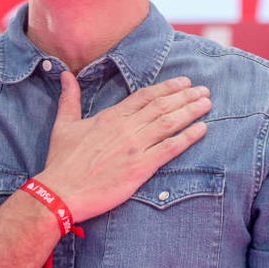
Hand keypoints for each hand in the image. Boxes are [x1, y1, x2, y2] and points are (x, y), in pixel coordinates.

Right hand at [34, 72, 210, 221]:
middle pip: (162, 106)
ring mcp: (135, 147)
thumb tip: (66, 75)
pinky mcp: (141, 167)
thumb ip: (69, 98)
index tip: (184, 82)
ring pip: (170, 123)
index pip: (145, 96)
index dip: (167, 87)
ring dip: (191, 111)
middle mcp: (126, 128)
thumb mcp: (64, 124)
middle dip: (186, 96)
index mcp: (111, 116)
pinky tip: (202, 129)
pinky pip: (170, 148)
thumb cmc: (62, 161)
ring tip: (207, 103)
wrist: (61, 191)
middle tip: (204, 90)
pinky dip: (188, 137)